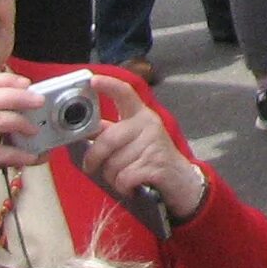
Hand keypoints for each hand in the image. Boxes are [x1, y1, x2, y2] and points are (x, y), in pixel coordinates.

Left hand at [76, 73, 206, 222]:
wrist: (181, 180)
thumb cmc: (150, 159)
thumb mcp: (133, 142)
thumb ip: (112, 134)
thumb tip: (85, 131)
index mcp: (141, 115)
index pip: (125, 94)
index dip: (108, 86)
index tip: (92, 80)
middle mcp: (149, 124)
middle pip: (107, 138)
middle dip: (93, 159)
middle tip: (92, 168)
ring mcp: (154, 143)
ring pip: (113, 163)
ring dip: (112, 178)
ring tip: (124, 178)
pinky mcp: (157, 164)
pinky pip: (124, 178)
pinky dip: (123, 187)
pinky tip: (131, 186)